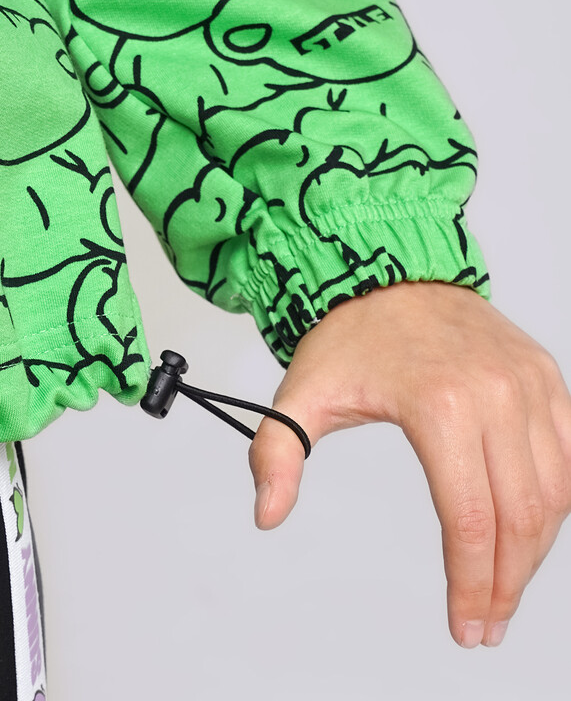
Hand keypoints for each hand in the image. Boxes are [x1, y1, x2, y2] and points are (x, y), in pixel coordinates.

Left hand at [248, 281, 570, 647]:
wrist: (396, 272)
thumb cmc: (354, 334)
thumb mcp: (303, 393)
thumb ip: (275, 454)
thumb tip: (267, 515)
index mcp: (440, 404)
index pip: (469, 520)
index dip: (469, 585)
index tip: (464, 626)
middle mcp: (497, 394)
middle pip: (520, 517)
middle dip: (506, 583)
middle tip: (486, 623)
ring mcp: (529, 385)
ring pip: (554, 493)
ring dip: (536, 552)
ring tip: (507, 587)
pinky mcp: (545, 379)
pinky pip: (568, 456)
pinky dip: (557, 503)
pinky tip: (533, 531)